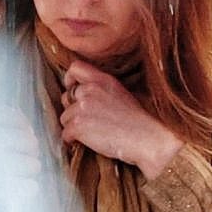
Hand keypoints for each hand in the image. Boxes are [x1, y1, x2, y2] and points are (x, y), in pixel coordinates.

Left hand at [60, 60, 183, 178]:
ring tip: (94, 134)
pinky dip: (73, 141)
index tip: (72, 89)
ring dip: (74, 127)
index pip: (75, 68)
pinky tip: (90, 143)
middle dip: (72, 109)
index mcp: (102, 79)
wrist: (146, 139)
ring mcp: (82, 107)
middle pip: (66, 97)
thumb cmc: (137, 122)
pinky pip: (65, 135)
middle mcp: (90, 89)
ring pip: (65, 118)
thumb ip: (100, 89)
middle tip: (89, 120)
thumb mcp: (121, 94)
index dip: (69, 79)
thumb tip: (81, 96)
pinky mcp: (78, 125)